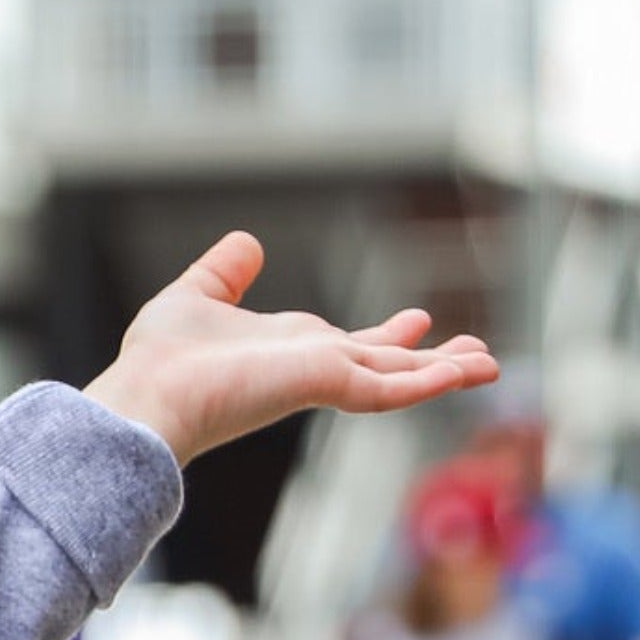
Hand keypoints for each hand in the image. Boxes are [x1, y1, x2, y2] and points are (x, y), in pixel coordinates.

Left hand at [89, 232, 495, 467]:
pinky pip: (391, 387)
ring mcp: (323, 379)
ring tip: (491, 366)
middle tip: (479, 355)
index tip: (421, 320)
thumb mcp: (196, 296)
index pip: (351, 345)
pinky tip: (465, 374)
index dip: (388, 336)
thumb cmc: (159, 359)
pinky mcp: (327, 385)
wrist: (148, 396)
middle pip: (388, 365)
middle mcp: (312, 368)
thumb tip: (248, 244)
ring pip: (400, 379)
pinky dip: (430, 382)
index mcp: (289, 351)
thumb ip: (224, 273)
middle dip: (433, 361)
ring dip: (446, 372)